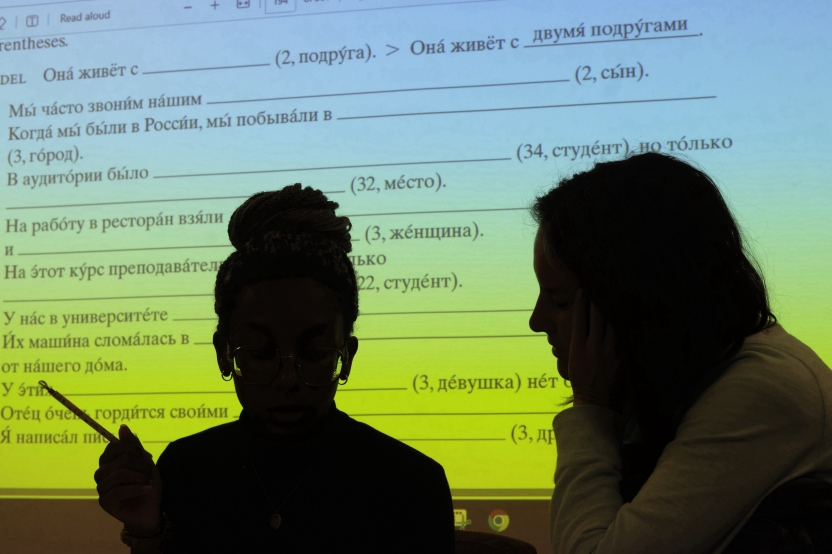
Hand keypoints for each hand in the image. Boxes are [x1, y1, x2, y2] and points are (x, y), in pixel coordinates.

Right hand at [95, 424, 162, 535]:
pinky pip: (118, 490)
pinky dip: (137, 489)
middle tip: (150, 473)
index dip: (132, 449)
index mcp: (109, 461)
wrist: (152, 509)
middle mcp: (101, 473)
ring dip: (140, 478)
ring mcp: (101, 488)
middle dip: (140, 465)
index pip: (114, 446)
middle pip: (119, 460)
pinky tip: (148, 490)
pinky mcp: (105, 502)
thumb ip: (133, 446)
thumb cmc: (147, 484)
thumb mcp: (145, 462)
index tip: (146, 457)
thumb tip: (122, 427)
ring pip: (119, 474)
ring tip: (149, 483)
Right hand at [568, 289, 620, 408]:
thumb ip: (578, 341)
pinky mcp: (621, 358)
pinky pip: (623, 337)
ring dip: (611, 311)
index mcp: (578, 349)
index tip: (581, 292)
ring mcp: (609, 353)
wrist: (595, 400)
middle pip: (596, 319)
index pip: (578, 321)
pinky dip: (622, 325)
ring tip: (613, 299)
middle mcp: (593, 348)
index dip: (580, 304)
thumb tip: (581, 324)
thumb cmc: (581, 379)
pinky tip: (624, 316)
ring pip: (611, 325)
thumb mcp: (573, 359)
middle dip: (597, 303)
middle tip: (599, 290)